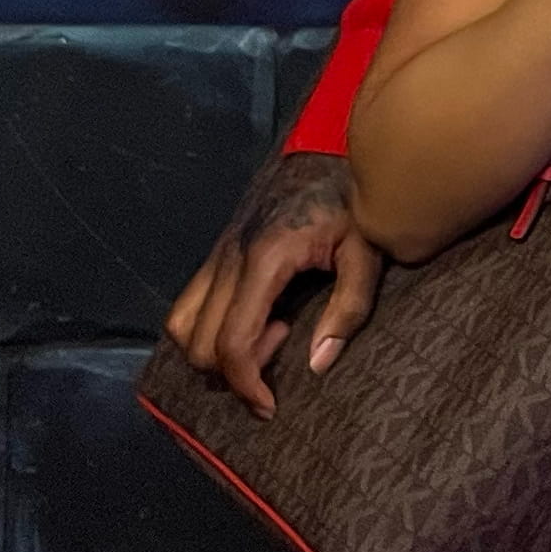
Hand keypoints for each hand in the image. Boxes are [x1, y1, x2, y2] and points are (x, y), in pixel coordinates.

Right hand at [164, 151, 383, 416]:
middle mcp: (230, 256)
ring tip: (268, 336)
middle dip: (234, 368)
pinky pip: (191, 301)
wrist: (334, 145)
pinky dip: (208, 327)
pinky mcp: (220, 247)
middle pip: (199, 343)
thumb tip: (318, 363)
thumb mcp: (368, 251)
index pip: (231, 342)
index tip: (269, 406)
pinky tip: (255, 320)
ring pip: (182, 323)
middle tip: (282, 350)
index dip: (244, 384)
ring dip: (214, 348)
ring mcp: (219, 250)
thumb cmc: (355, 198)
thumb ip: (348, 308)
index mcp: (264, 258)